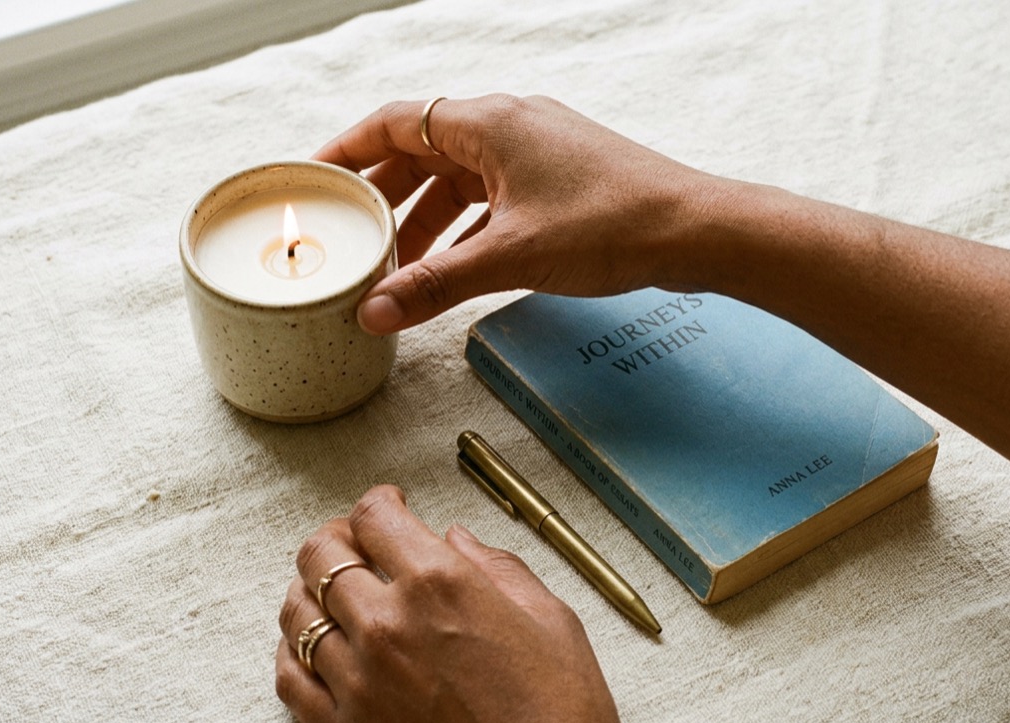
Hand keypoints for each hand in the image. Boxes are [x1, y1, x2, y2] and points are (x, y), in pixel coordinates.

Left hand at [276, 485, 625, 722]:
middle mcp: (388, 625)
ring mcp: (359, 681)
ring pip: (296, 612)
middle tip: (355, 542)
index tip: (388, 506)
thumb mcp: (552, 621)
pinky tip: (309, 646)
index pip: (374, 516)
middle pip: (321, 555)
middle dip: (335, 537)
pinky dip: (290, 653)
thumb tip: (458, 540)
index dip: (378, 501)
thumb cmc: (561, 718)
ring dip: (309, 589)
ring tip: (328, 590)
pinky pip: (290, 680)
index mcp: (441, 584)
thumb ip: (498, 568)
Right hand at [313, 94, 723, 333]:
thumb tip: (374, 313)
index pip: (393, 123)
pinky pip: (494, 194)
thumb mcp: (510, 258)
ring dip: (427, 218)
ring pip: (460, 177)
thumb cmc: (612, 226)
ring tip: (397, 264)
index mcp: (488, 123)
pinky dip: (467, 226)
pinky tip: (455, 265)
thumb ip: (435, 285)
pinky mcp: (561, 177)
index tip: (313, 179)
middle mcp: (509, 124)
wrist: (696, 230)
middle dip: (385, 195)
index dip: (347, 150)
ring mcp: (538, 150)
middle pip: (423, 151)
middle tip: (350, 234)